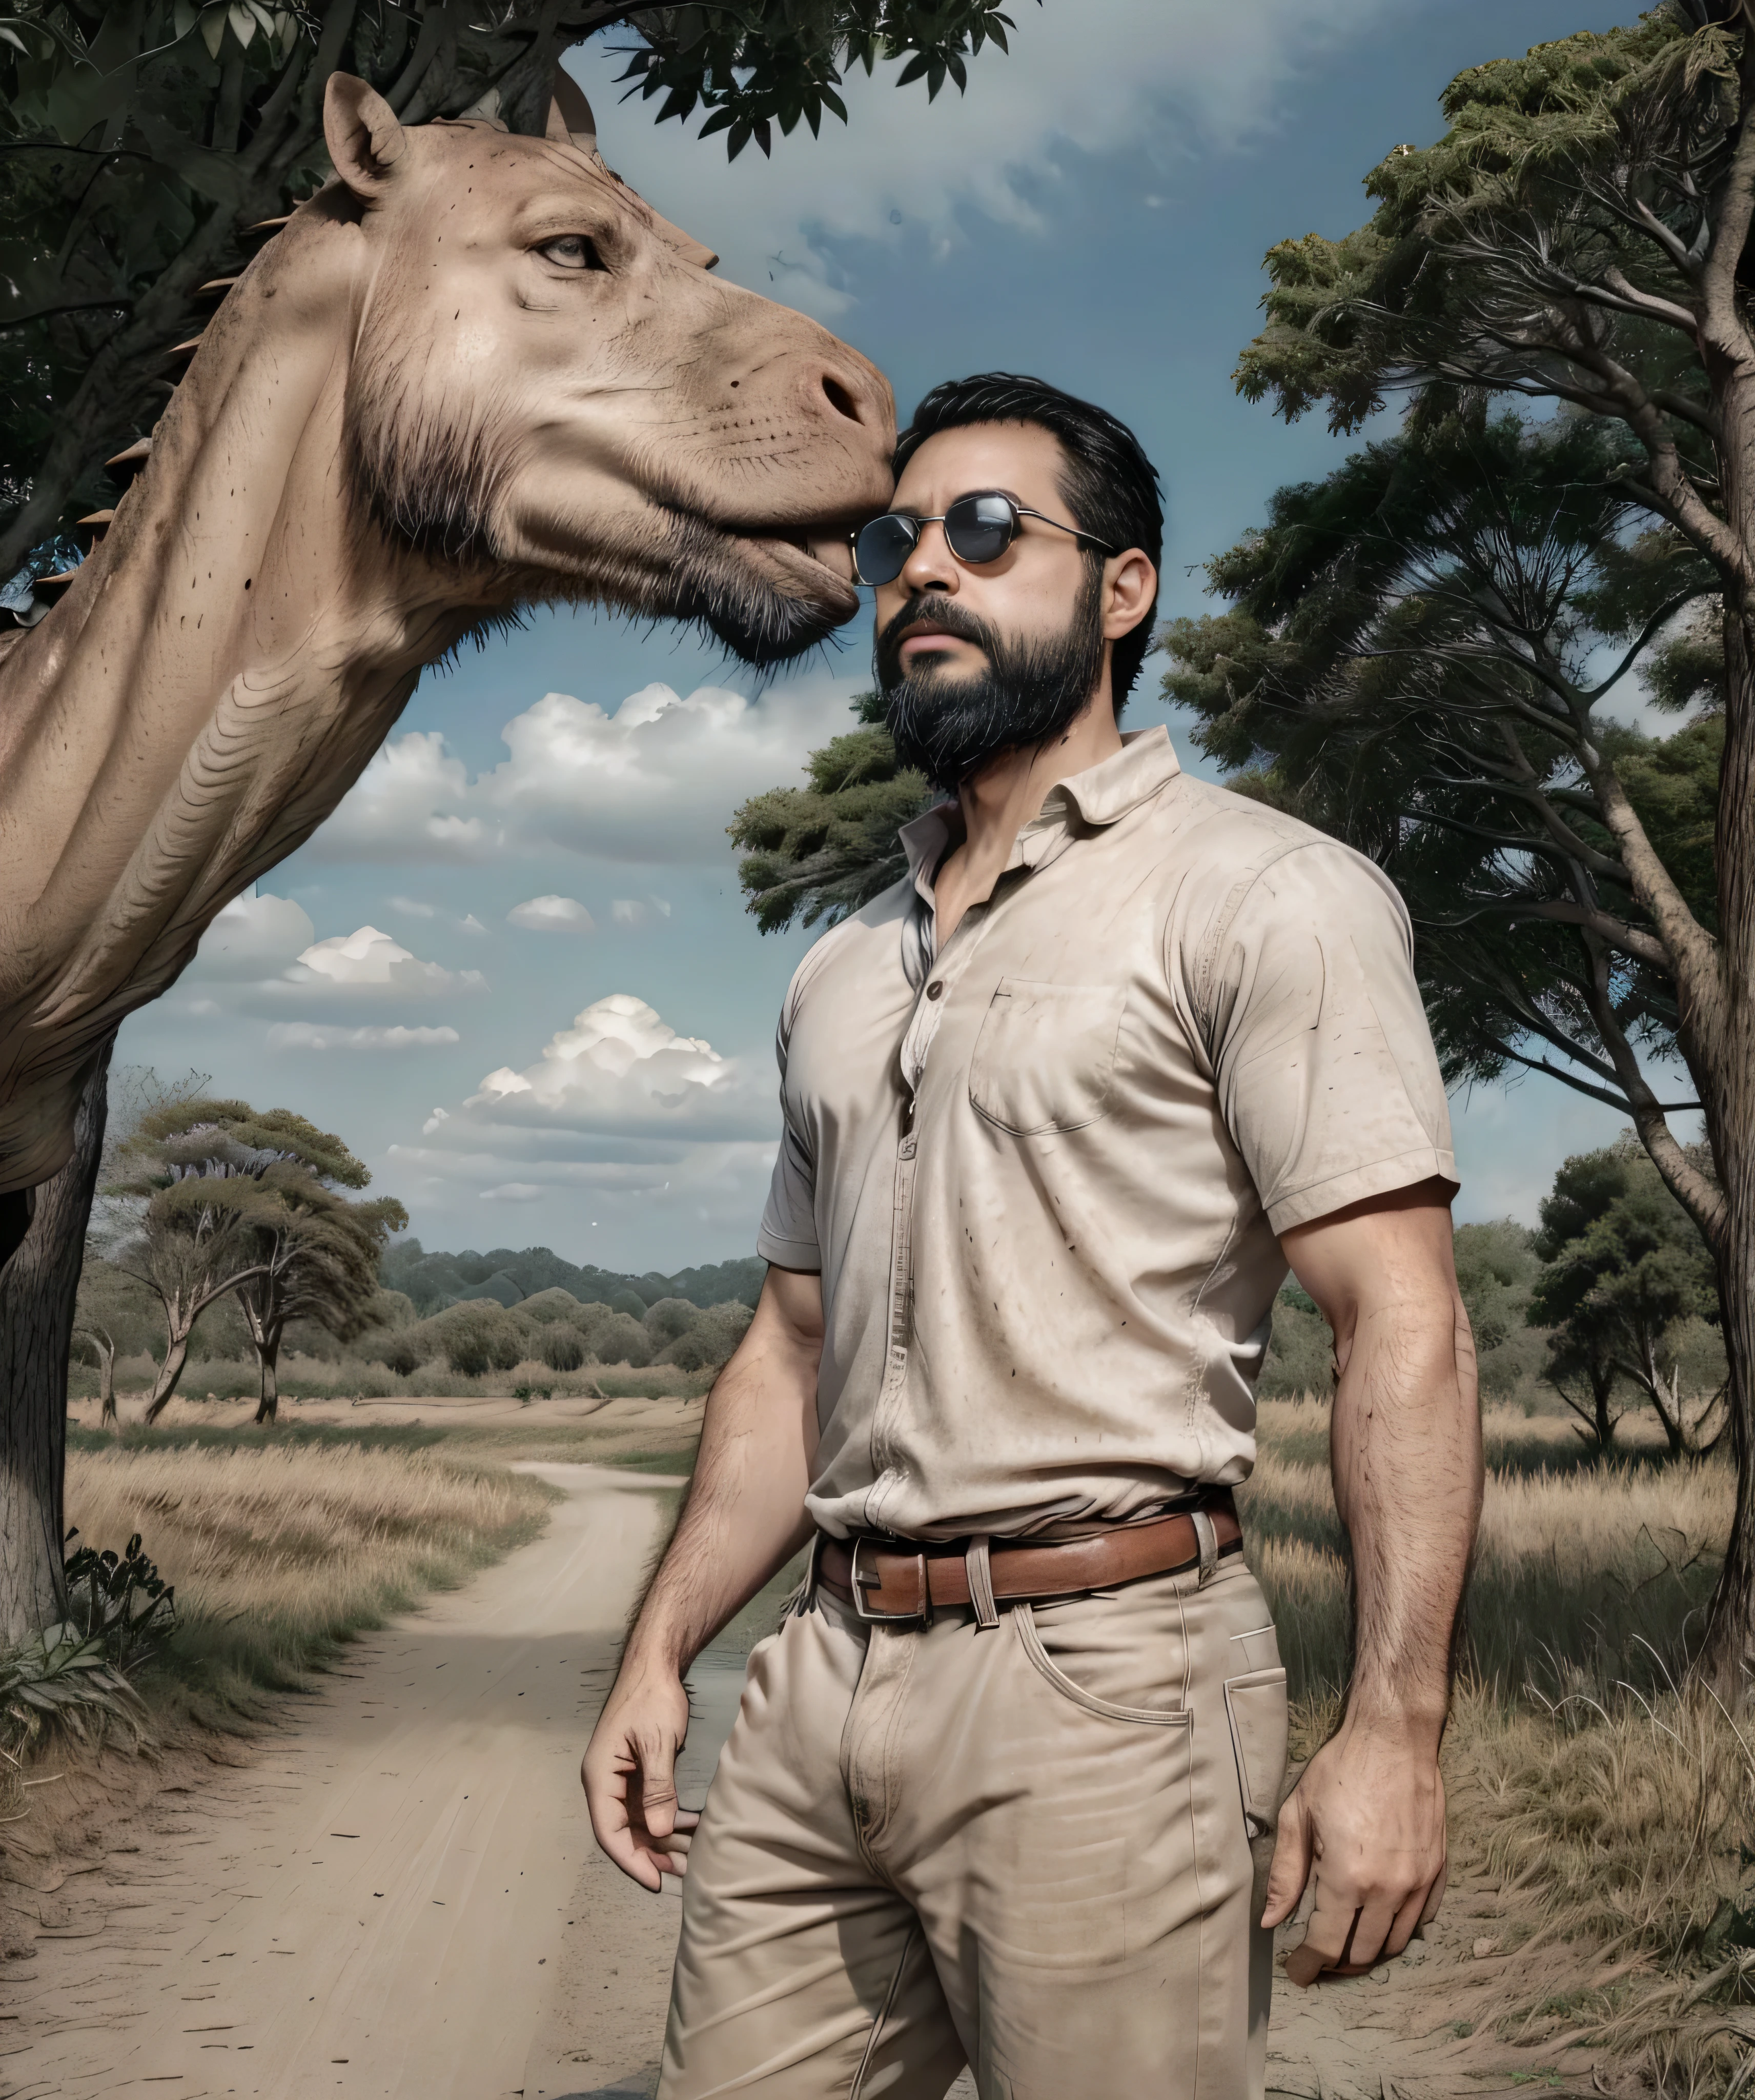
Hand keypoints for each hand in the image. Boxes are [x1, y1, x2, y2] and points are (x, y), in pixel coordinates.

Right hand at [582, 1660, 699, 1890]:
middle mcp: (605, 1782)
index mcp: (600, 1776)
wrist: (655, 1664)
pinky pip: (647, 1806)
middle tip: (680, 1873)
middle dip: (650, 1855)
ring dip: (661, 1839)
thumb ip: (657, 1790)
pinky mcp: (635, 1772)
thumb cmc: (652, 1698)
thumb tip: (658, 1833)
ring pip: (636, 1821)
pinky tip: (689, 1827)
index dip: (631, 1860)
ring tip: (689, 1857)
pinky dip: (666, 1818)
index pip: (609, 1831)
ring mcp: (620, 1778)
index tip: (655, 1882)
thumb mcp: (657, 1743)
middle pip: (622, 1832)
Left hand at [1261, 1716, 1447, 1985]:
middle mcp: (1389, 1889)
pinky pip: (1422, 1920)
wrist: (1394, 1739)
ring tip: (1346, 1947)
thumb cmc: (1340, 1770)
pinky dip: (1399, 1930)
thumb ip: (1285, 1873)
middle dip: (1336, 1964)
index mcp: (1348, 1878)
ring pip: (1395, 1942)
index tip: (1296, 1972)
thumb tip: (1270, 1920)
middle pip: (1362, 1952)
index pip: (1327, 1944)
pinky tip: (1381, 1923)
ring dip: (1369, 1952)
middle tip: (1317, 1960)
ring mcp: (1418, 1882)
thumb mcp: (1298, 1815)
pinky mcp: (1438, 1870)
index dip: (1308, 1965)